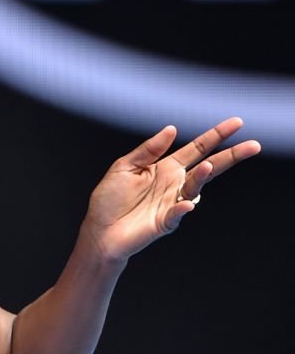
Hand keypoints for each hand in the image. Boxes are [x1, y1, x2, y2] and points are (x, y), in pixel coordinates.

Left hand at [83, 117, 260, 262]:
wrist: (99, 231)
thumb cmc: (109, 200)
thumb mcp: (124, 167)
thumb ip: (148, 150)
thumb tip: (171, 129)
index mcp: (166, 167)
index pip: (197, 148)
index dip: (216, 136)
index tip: (237, 123)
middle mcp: (175, 183)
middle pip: (209, 167)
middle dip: (231, 156)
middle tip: (253, 146)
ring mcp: (173, 202)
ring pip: (195, 187)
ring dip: (201, 176)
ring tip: (207, 166)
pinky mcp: (165, 222)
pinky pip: (178, 213)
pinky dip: (181, 208)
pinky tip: (185, 204)